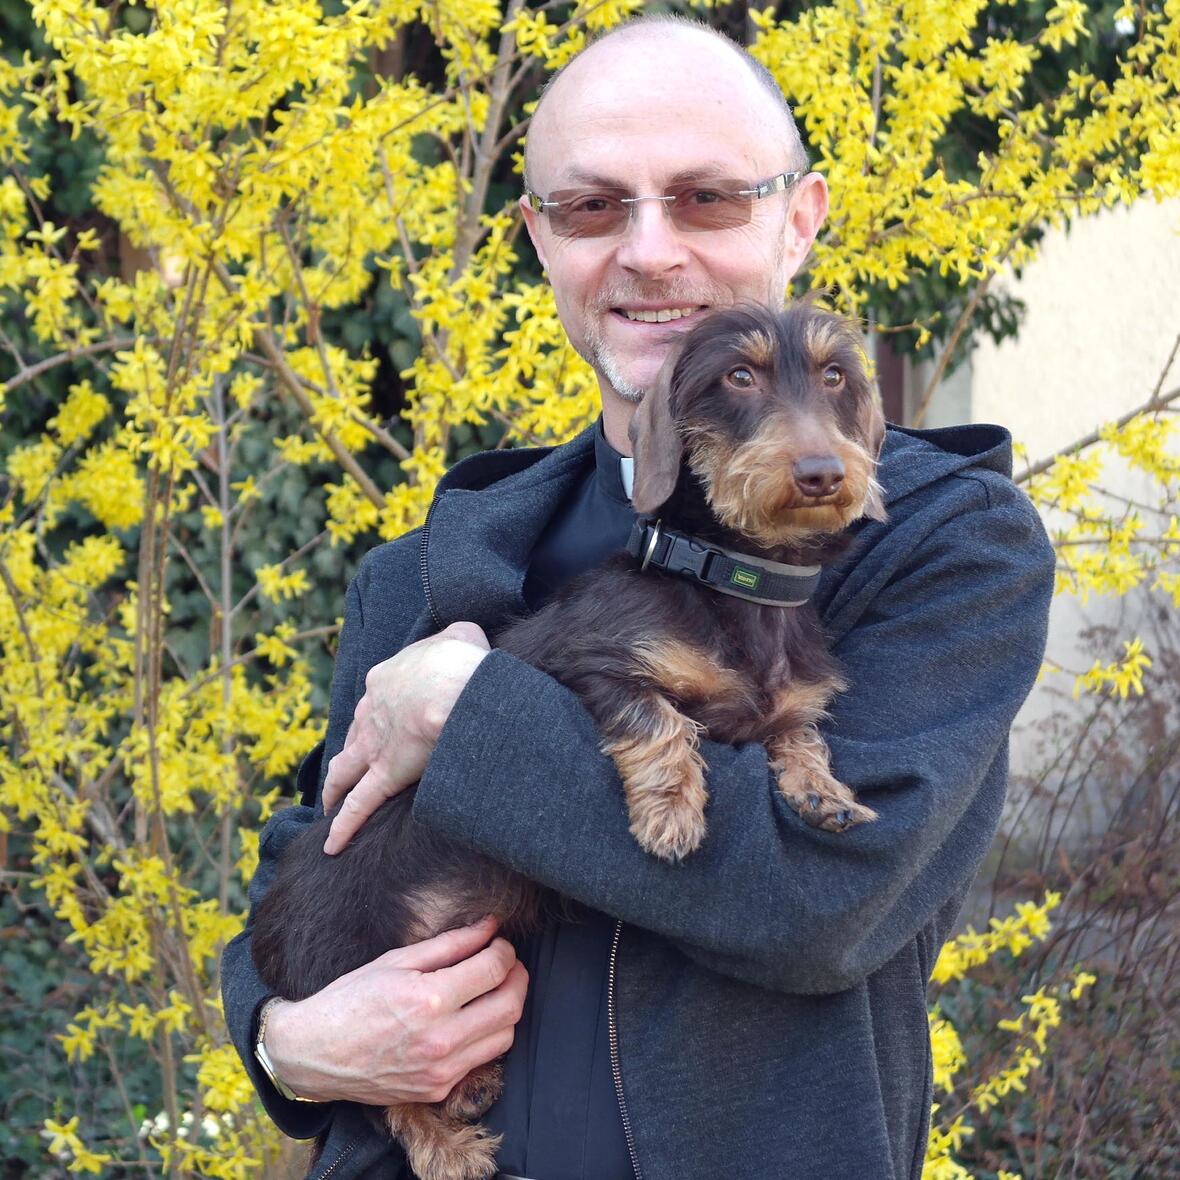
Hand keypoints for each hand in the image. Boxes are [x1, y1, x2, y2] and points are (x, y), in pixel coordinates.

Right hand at [262, 917, 527, 1104]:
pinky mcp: (437, 1091)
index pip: (494, 970)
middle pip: (510, 1006)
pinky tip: (471, 1018)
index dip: (505, 951)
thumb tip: (490, 927)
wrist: (313, 1053)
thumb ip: (450, 944)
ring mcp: (441, 1072)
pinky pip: (480, 1060)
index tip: (501, 942)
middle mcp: (441, 1040)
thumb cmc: (350, 999)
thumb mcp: (397, 961)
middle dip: (517, 977)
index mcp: (429, 1000)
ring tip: (492, 989)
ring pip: (504, 1036)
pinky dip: (485, 1036)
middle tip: (508, 963)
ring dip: (507, 1008)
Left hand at [322, 621, 490, 853]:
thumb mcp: (462, 634)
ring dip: (335, 787)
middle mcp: (370, 711)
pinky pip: (357, 806)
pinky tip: (333, 845)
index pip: (377, 700)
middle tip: (354, 767)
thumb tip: (464, 640)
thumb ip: (458, 637)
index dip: (381, 714)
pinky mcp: (383, 776)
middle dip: (354, 751)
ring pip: (344, 770)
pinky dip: (343, 826)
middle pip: (355, 735)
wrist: (455, 687)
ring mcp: (373, 746)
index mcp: (385, 678)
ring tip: (330, 802)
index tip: (389, 725)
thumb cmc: (461, 661)